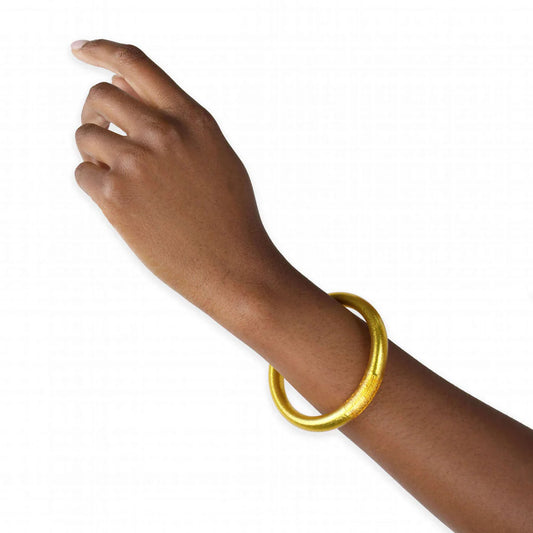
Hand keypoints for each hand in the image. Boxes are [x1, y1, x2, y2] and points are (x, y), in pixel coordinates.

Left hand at [72, 39, 285, 318]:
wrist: (234, 268)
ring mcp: (138, 163)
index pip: (136, 63)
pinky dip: (96, 186)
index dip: (102, 50)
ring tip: (127, 182)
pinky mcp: (116, 197)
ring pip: (85, 136)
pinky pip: (83, 174)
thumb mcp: (216, 156)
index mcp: (192, 120)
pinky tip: (126, 205)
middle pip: (99, 96)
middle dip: (96, 114)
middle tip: (107, 137)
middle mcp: (164, 134)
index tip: (82, 51)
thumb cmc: (229, 217)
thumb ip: (176, 119)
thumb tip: (124, 86)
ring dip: (96, 154)